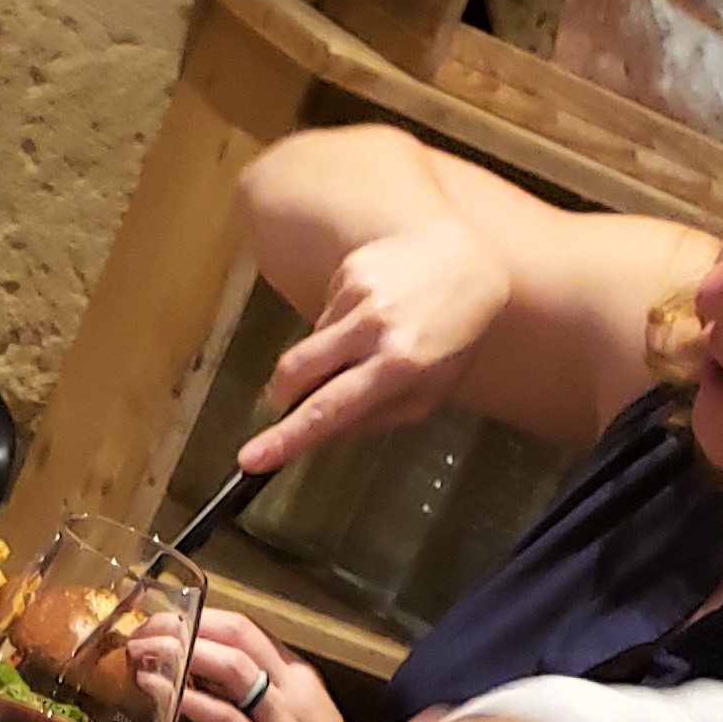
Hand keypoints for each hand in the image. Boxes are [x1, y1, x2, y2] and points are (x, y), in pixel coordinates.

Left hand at [128, 609, 352, 721]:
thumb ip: (254, 699)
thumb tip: (202, 678)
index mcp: (300, 679)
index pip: (247, 630)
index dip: (202, 618)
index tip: (167, 621)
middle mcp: (295, 691)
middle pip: (238, 636)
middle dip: (188, 626)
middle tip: (146, 630)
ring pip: (232, 666)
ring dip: (184, 653)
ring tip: (145, 653)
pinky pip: (225, 717)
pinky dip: (188, 700)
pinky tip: (159, 692)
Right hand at [238, 217, 509, 473]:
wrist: (470, 262)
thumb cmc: (454, 338)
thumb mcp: (427, 394)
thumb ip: (373, 420)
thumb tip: (320, 439)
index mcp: (398, 369)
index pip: (328, 410)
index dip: (286, 438)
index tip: (252, 459)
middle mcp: (374, 329)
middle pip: (296, 371)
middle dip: (283, 395)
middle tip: (290, 403)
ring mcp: (359, 294)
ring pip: (310, 343)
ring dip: (325, 355)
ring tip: (365, 343)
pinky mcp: (350, 270)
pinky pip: (324, 311)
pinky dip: (338, 323)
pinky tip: (370, 313)